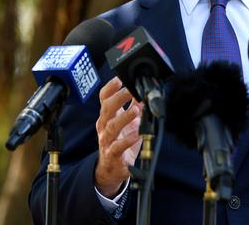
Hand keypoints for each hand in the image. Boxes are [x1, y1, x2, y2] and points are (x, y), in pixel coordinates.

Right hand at [94, 77, 142, 197]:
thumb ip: (134, 106)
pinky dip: (127, 140)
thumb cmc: (120, 142)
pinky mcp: (113, 155)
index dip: (110, 88)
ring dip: (124, 117)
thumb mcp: (128, 122)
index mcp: (108, 116)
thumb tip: (143, 91)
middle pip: (107, 109)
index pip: (104, 98)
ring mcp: (107, 140)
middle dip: (118, 98)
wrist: (112, 169)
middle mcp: (105, 126)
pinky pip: (118, 146)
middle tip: (130, 90)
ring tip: (136, 110)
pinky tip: (137, 135)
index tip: (119, 79)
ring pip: (112, 126)